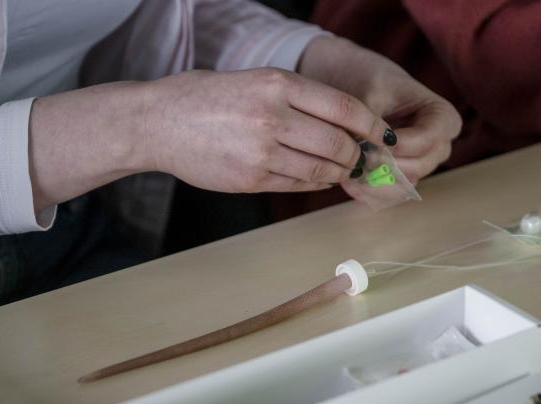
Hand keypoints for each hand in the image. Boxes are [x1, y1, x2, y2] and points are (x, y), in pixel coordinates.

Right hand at [144, 68, 394, 192]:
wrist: (158, 122)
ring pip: (322, 170)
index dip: (372, 126)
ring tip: (343, 169)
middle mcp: (271, 117)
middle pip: (339, 143)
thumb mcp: (256, 81)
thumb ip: (299, 99)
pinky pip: (298, 185)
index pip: (345, 107)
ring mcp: (261, 152)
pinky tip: (319, 178)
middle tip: (363, 158)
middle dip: (358, 155)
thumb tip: (346, 123)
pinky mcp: (251, 179)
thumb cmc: (208, 98)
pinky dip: (317, 184)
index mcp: (277, 84)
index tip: (383, 136)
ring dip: (340, 173)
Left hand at [297, 36, 461, 182]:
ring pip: (404, 184)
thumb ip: (371, 123)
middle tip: (355, 158)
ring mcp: (422, 164)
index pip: (430, 138)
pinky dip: (370, 190)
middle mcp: (438, 144)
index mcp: (442, 116)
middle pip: (419, 165)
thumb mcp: (369, 92)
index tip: (372, 141)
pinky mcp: (403, 178)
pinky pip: (391, 194)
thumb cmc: (367, 79)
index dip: (402, 144)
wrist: (351, 82)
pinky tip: (349, 182)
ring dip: (376, 181)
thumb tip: (366, 152)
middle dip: (386, 165)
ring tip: (348, 169)